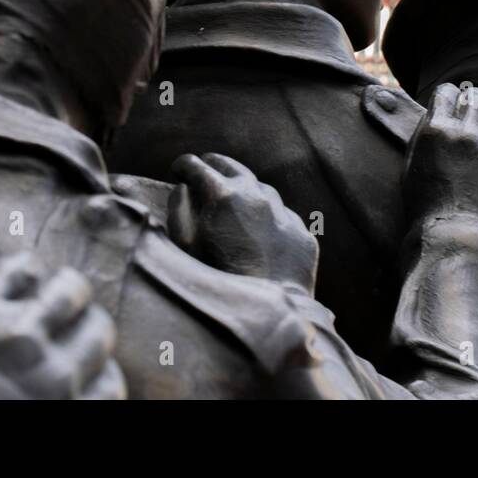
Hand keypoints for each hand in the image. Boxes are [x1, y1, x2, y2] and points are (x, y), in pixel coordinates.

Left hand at [0, 252, 122, 398]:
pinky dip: (23, 270)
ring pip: (70, 289)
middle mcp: (50, 373)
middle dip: (87, 329)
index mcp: (63, 410)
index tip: (88, 371)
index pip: (109, 382)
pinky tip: (20, 279)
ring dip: (66, 293)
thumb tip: (81, 390)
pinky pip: (17, 268)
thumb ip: (60, 406)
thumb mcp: (30, 430)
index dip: (99, 372)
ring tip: (56, 295)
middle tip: (71, 329)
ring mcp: (13, 337)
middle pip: (98, 331)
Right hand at [166, 153, 318, 293]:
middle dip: (211, 165)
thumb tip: (182, 189)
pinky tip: (259, 233)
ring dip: (242, 190)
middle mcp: (255, 194)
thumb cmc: (219, 282)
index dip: (181, 166)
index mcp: (222, 194)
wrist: (272, 312)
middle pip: (228, 165)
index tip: (177, 171)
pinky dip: (266, 217)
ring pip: (258, 187)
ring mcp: (282, 211)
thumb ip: (179, 211)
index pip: (195, 165)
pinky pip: (281, 216)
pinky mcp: (300, 231)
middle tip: (202, 172)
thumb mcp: (186, 247)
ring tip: (231, 202)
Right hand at [405, 83, 477, 229]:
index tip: (455, 104)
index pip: (448, 91)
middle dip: (476, 102)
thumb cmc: (426, 204)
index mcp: (435, 130)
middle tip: (476, 114)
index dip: (452, 96)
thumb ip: (424, 133)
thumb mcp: (412, 164)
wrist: (455, 236)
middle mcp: (464, 132)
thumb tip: (437, 109)